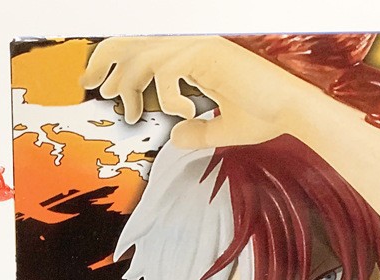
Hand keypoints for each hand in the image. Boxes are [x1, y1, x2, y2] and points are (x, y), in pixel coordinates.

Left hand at [82, 35, 303, 148]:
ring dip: (128, 85)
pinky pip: (167, 71)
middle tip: (88, 85)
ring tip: (128, 111)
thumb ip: (198, 133)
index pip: (146, 49)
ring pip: (144, 55)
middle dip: (104, 60)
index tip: (102, 88)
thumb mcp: (222, 129)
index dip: (117, 63)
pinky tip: (184, 112)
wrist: (291, 112)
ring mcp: (201, 46)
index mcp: (195, 56)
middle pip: (134, 40)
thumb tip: (176, 139)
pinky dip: (166, 96)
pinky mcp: (208, 54)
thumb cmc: (263, 116)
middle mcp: (194, 45)